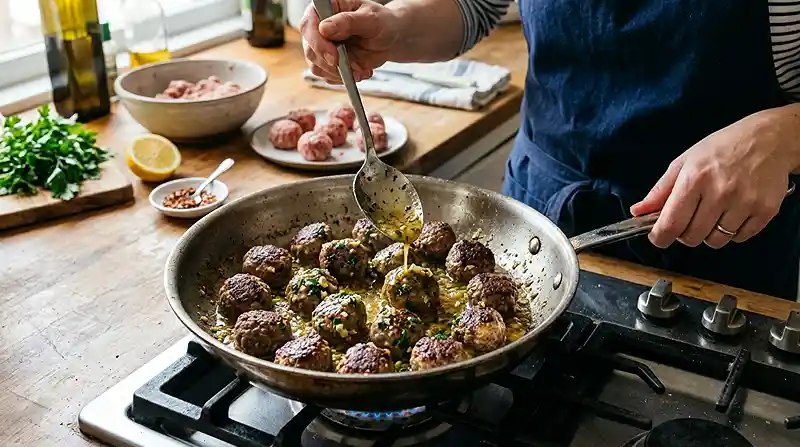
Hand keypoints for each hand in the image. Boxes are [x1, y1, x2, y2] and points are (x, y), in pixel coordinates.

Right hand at [300, 0, 402, 83]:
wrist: (390, 38)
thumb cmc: (382, 22)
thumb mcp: (370, 19)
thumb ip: (348, 22)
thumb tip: (325, 28)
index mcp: (325, 8)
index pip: (309, 25)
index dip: (318, 43)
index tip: (334, 57)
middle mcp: (319, 27)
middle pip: (310, 50)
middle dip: (332, 64)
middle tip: (354, 68)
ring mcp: (322, 46)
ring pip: (317, 66)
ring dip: (340, 73)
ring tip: (361, 69)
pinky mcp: (328, 61)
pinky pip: (327, 75)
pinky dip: (344, 78)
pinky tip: (359, 71)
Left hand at [630, 107, 799, 248]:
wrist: (769, 138)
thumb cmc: (722, 148)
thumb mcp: (684, 162)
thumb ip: (660, 191)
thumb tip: (637, 212)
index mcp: (695, 179)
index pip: (671, 224)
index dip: (660, 237)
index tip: (658, 237)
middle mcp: (720, 192)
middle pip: (692, 237)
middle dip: (685, 233)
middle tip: (690, 217)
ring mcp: (745, 202)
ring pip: (716, 241)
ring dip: (709, 233)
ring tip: (714, 212)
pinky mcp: (765, 210)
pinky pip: (740, 238)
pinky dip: (733, 232)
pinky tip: (733, 213)